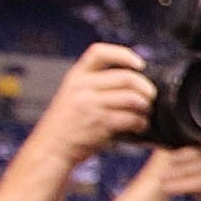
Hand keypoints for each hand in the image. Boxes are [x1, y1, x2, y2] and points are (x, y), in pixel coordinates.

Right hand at [29, 44, 153, 163]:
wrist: (50, 148)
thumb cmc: (67, 124)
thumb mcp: (73, 95)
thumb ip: (96, 85)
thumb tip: (134, 81)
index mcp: (76, 76)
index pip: (99, 52)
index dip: (124, 54)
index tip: (139, 64)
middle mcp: (82, 86)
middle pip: (127, 77)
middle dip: (146, 88)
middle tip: (150, 97)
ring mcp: (90, 104)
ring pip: (133, 98)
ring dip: (146, 107)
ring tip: (144, 114)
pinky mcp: (99, 123)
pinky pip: (131, 118)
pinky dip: (141, 123)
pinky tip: (139, 127)